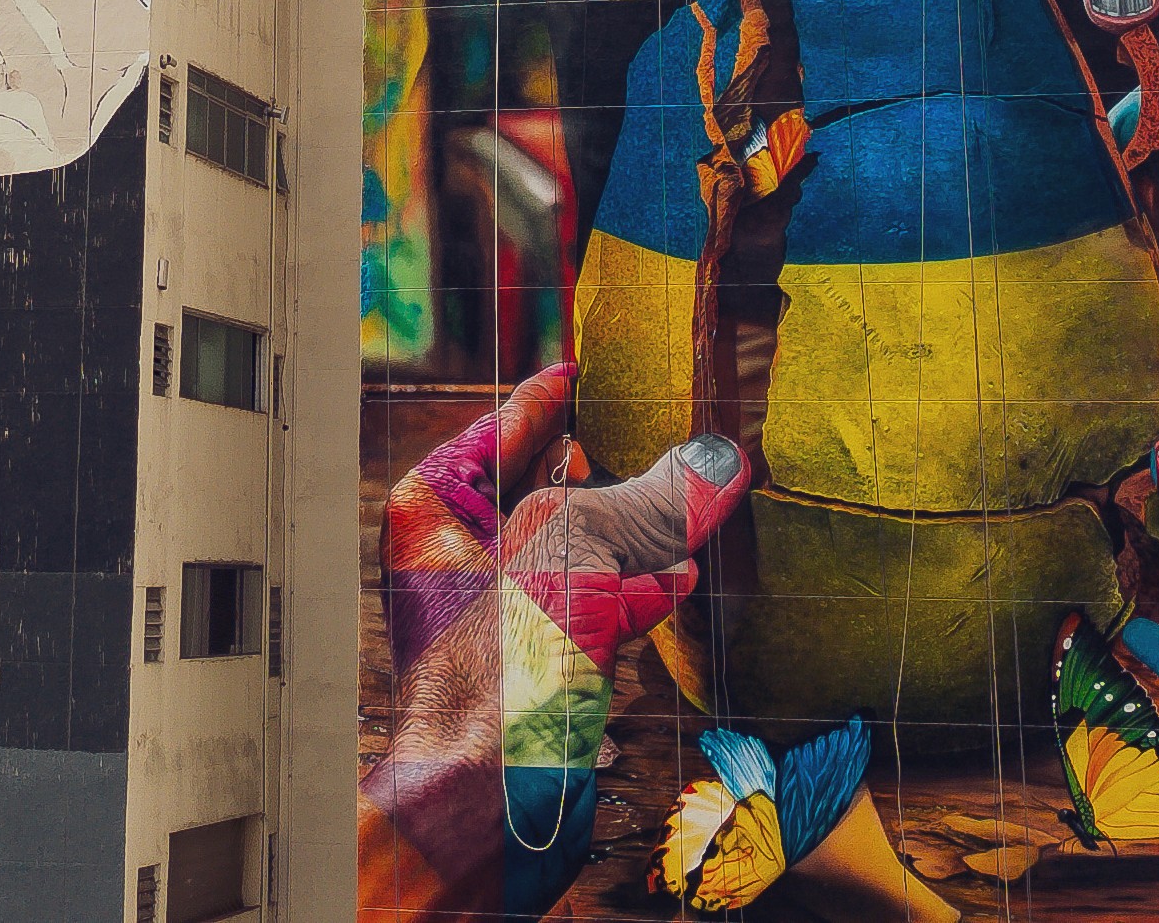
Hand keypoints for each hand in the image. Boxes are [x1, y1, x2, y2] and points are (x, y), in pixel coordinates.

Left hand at [362, 362, 749, 919]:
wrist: (492, 791)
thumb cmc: (503, 657)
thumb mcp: (583, 548)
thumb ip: (650, 501)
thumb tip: (716, 462)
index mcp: (442, 503)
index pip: (507, 423)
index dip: (556, 394)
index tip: (589, 367)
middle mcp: (463, 554)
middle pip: (551, 489)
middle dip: (618, 472)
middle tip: (674, 439)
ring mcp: (499, 612)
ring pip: (581, 553)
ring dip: (639, 537)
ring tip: (695, 508)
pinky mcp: (536, 666)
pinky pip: (593, 609)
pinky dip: (636, 593)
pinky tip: (680, 578)